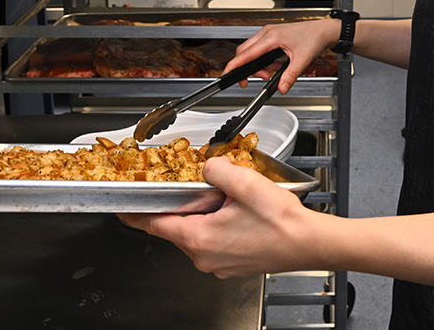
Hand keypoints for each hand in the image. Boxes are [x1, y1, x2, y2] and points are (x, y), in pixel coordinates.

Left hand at [118, 156, 318, 277]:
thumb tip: (209, 167)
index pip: (155, 225)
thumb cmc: (281, 222)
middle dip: (184, 206)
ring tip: (228, 198)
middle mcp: (204, 257)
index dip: (136, 215)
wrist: (310, 243)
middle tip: (198, 188)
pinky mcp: (233, 265)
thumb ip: (217, 169)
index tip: (123, 210)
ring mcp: (219, 264)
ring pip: (198, 234)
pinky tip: (240, 213)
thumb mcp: (244, 183)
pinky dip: (219, 226)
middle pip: (178, 227)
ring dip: (205, 215)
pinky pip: (215, 242)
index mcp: (199, 238)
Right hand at [224, 19, 339, 93]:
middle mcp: (267, 33)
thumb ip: (290, 76)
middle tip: (255, 79)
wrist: (323, 30)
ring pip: (250, 50)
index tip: (227, 74)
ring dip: (255, 64)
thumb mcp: (302, 60)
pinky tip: (272, 66)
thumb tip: (281, 88)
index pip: (246, 53)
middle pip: (243, 52)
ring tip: (268, 73)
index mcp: (271, 37)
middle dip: (246, 68)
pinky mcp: (271, 35)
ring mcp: (268, 33)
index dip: (234, 65)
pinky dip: (261, 59)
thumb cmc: (314, 38)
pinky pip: (258, 48)